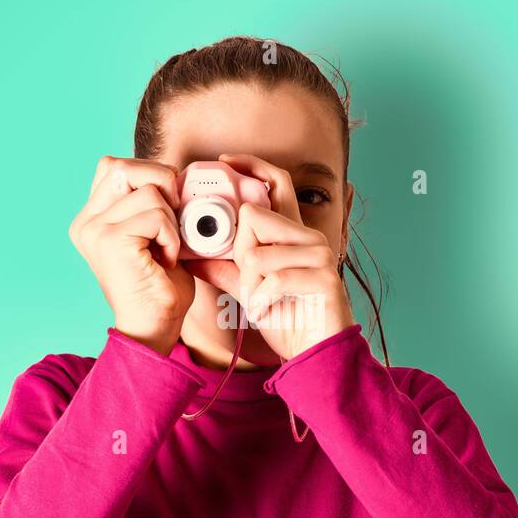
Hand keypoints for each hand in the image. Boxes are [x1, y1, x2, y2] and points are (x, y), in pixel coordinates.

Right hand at [68, 156, 193, 355]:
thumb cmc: (160, 286)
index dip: (149, 176)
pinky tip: (166, 260)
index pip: (115, 166)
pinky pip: (157, 215)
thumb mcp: (152, 234)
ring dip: (171, 218)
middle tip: (173, 222)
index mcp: (91, 219)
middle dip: (161, 184)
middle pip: (124, 166)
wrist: (154, 329)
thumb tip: (173, 174)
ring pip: (148, 190)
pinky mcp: (110, 241)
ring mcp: (94, 230)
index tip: (167, 210)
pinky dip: (173, 236)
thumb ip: (149, 202)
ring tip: (166, 248)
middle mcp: (86, 223)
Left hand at [185, 153, 354, 360]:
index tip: (225, 161)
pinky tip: (267, 313)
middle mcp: (309, 237)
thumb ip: (225, 268)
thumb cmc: (287, 320)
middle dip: (241, 254)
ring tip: (263, 303)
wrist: (315, 355)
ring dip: (251, 286)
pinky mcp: (325, 278)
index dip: (250, 169)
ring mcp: (320, 255)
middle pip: (255, 216)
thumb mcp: (250, 290)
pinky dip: (262, 301)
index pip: (275, 182)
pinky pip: (274, 278)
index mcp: (293, 234)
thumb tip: (192, 254)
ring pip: (258, 253)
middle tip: (251, 282)